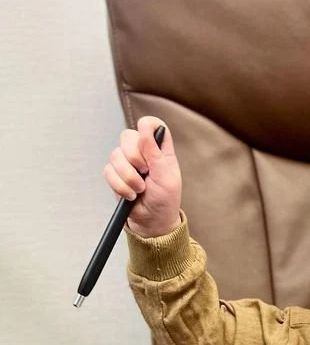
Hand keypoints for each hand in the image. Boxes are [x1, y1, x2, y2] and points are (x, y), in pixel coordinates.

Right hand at [103, 116, 181, 236]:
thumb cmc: (165, 200)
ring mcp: (126, 162)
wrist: (152, 221)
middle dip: (134, 157)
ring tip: (140, 189)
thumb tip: (145, 128)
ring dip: (128, 176)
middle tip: (145, 173)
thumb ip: (155, 152)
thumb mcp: (166, 177)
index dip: (146, 127)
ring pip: (115, 155)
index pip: (151, 124)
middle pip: (127, 136)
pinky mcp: (115, 174)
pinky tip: (130, 195)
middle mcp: (141, 151)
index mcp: (159, 149)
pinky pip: (108, 172)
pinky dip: (120, 186)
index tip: (147, 144)